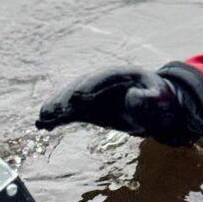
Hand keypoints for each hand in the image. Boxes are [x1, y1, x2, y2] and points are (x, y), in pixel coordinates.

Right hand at [36, 63, 202, 144]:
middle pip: (83, 85)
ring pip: (72, 98)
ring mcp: (94, 96)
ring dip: (57, 106)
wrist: (156, 109)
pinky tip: (41, 125)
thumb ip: (150, 98)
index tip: (80, 95)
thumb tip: (133, 97)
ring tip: (43, 118)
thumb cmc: (161, 101)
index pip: (104, 77)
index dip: (91, 85)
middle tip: (57, 109)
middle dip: (69, 96)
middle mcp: (104, 83)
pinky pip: (70, 112)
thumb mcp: (161, 100)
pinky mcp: (88, 109)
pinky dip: (56, 118)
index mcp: (123, 75)